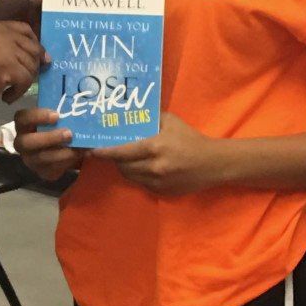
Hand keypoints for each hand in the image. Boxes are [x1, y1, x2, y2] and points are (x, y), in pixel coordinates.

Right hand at [0, 21, 41, 112]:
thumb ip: (4, 46)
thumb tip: (38, 55)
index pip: (24, 29)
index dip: (34, 44)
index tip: (35, 59)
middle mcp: (0, 33)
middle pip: (32, 47)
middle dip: (33, 65)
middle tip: (24, 79)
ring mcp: (4, 48)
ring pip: (31, 64)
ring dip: (24, 81)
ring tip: (10, 90)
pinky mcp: (7, 66)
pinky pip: (26, 80)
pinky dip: (19, 92)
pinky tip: (6, 97)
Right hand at [14, 106, 83, 182]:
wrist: (66, 146)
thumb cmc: (60, 125)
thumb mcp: (62, 118)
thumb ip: (71, 117)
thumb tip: (88, 121)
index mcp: (24, 124)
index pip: (22, 118)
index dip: (37, 116)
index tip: (56, 115)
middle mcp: (23, 142)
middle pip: (26, 142)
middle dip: (48, 138)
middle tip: (69, 134)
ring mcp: (30, 159)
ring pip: (40, 158)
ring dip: (61, 154)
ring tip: (78, 149)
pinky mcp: (41, 172)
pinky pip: (51, 170)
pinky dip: (66, 164)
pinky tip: (77, 157)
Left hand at [91, 113, 226, 195]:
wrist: (213, 163)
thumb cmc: (191, 138)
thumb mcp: (171, 121)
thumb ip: (150, 118)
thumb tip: (130, 113)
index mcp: (155, 147)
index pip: (122, 152)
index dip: (105, 152)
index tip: (92, 151)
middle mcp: (155, 166)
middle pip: (123, 167)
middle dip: (115, 160)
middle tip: (110, 153)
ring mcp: (159, 182)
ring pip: (131, 177)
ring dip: (125, 169)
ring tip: (125, 159)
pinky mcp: (163, 192)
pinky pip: (142, 184)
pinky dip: (139, 176)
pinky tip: (142, 167)